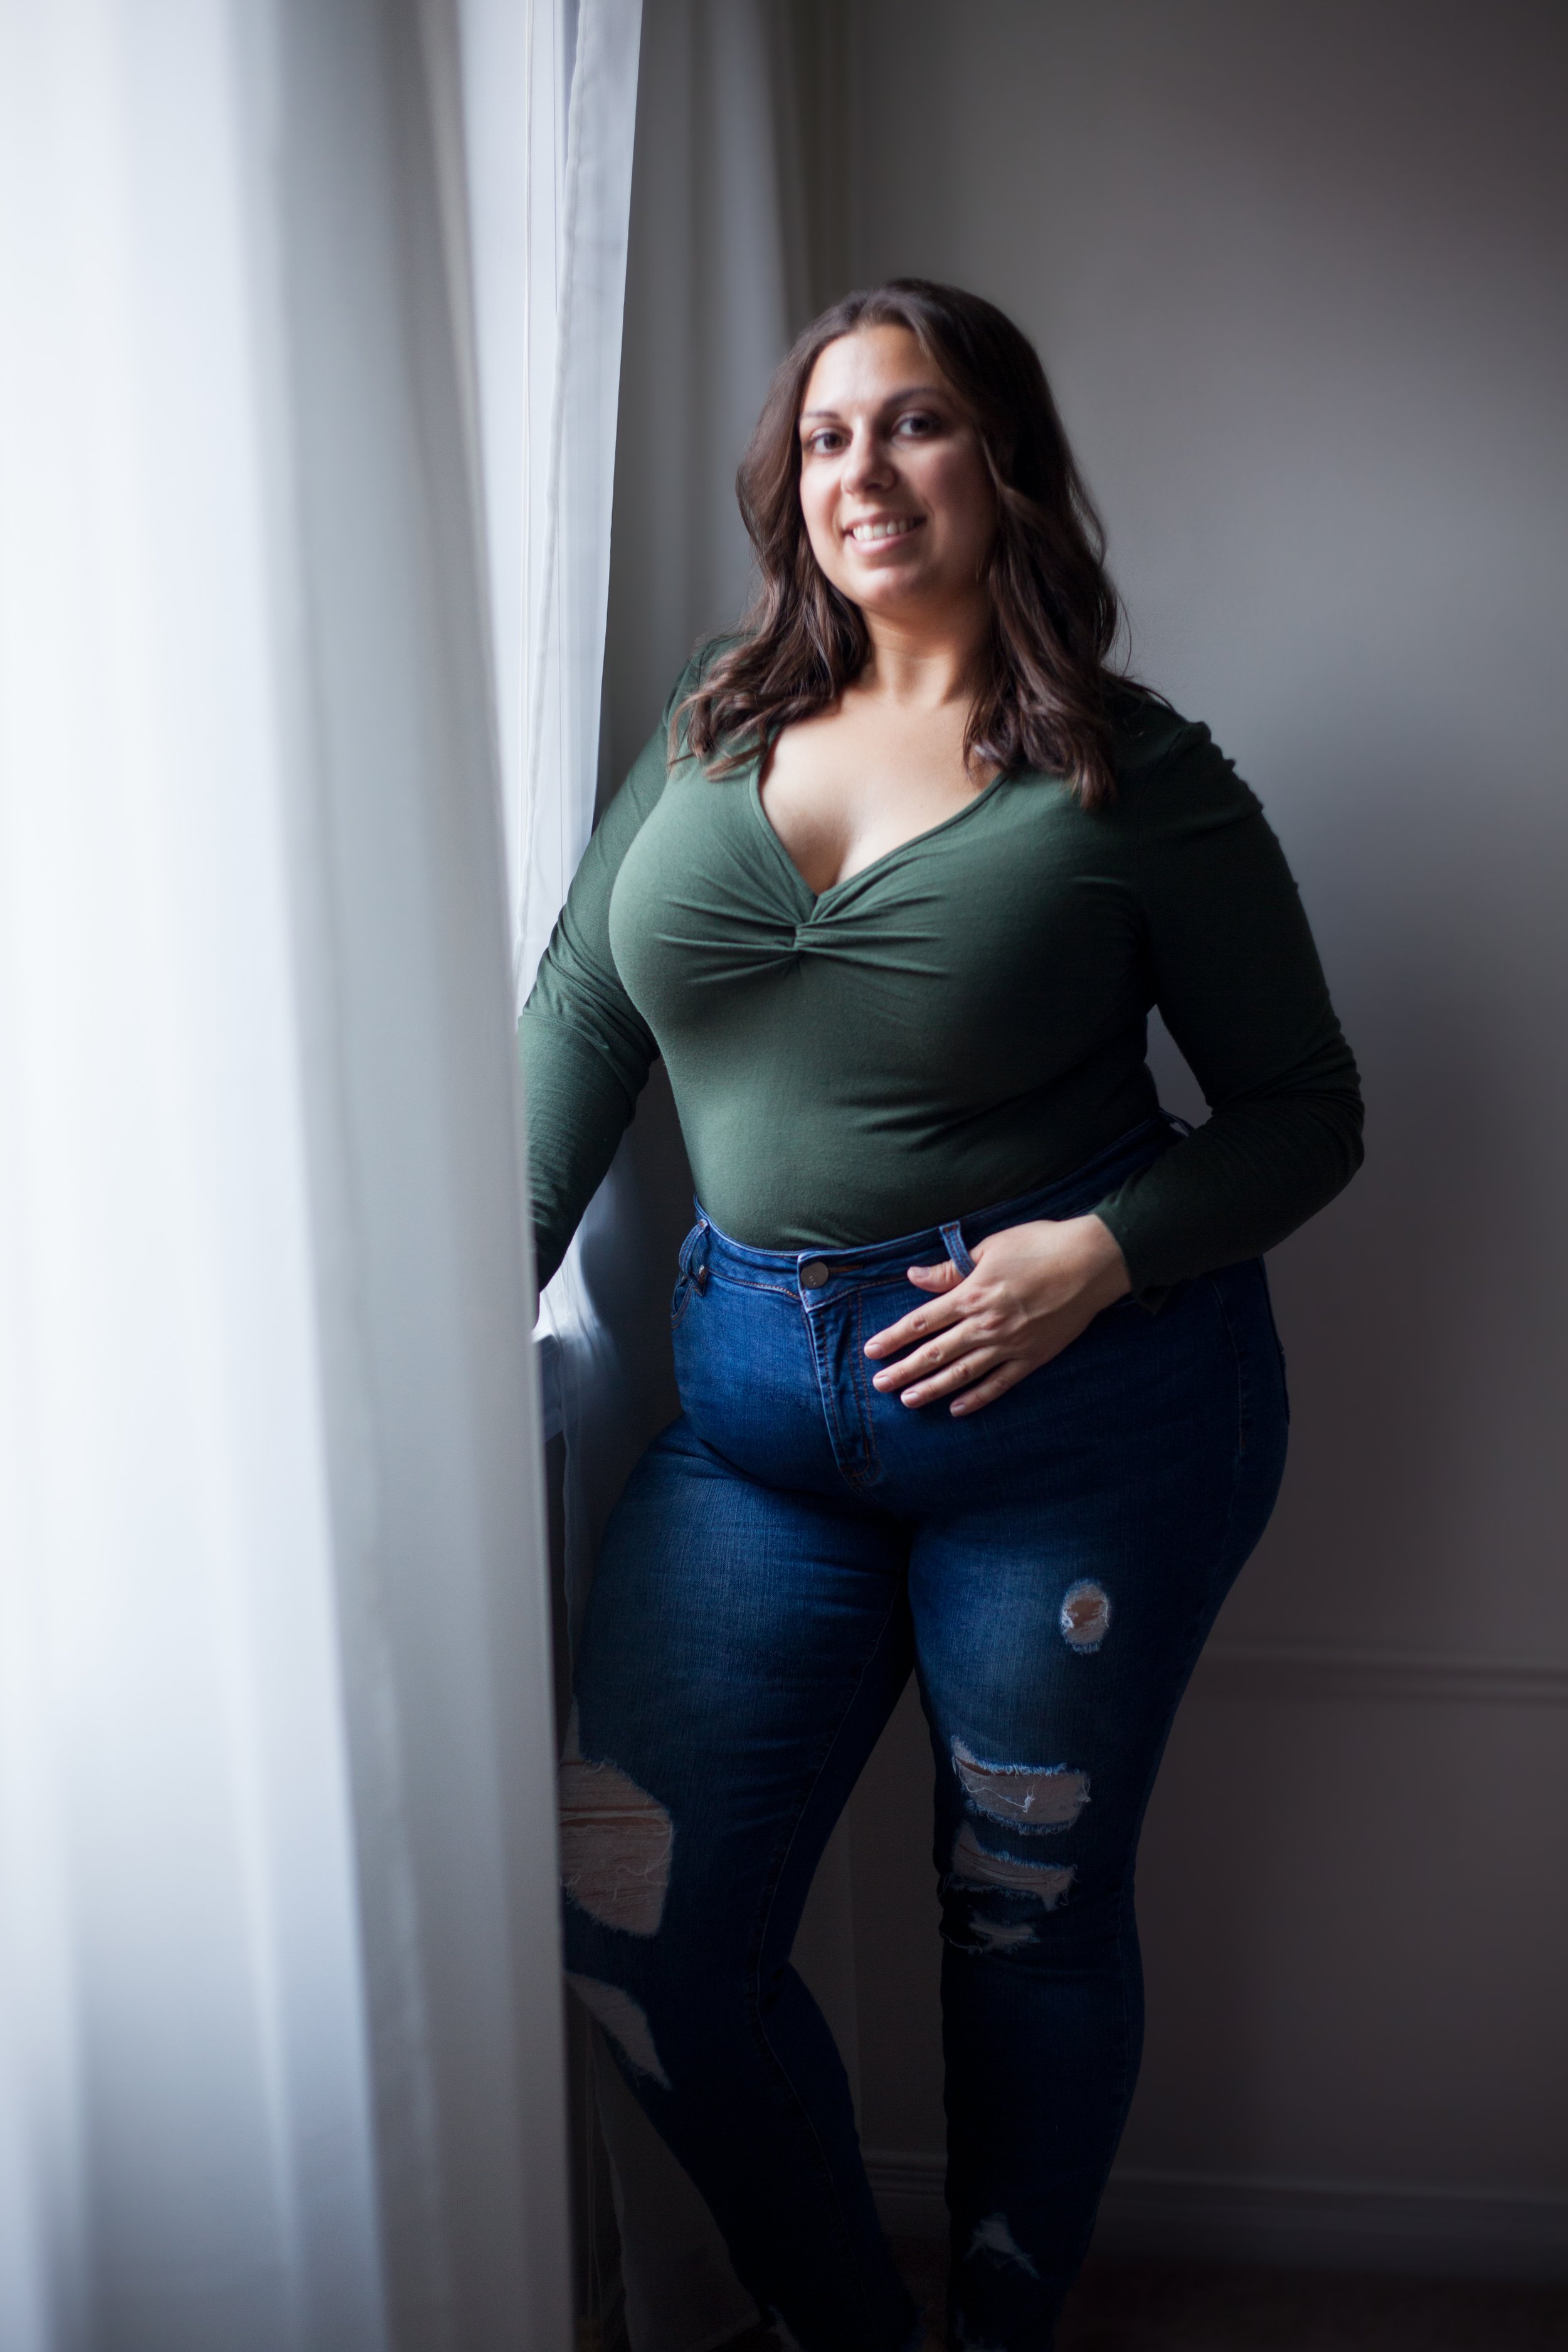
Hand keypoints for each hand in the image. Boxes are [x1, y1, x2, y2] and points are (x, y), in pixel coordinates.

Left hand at [862, 1214, 1131, 1415]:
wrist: (1092, 1262)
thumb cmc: (1041, 1245)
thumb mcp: (990, 1248)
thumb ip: (951, 1268)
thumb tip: (914, 1275)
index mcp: (971, 1295)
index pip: (922, 1322)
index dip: (894, 1338)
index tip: (872, 1352)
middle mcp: (985, 1325)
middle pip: (935, 1353)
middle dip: (904, 1371)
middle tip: (880, 1385)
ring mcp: (1009, 1345)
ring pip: (962, 1373)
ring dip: (932, 1389)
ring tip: (908, 1401)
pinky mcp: (1032, 1357)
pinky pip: (999, 1384)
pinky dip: (977, 1398)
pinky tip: (957, 1409)